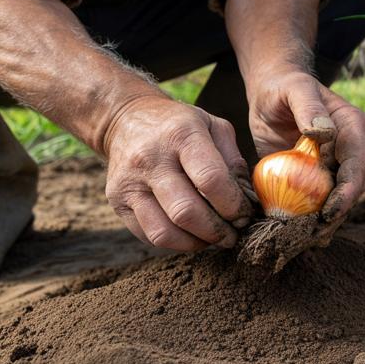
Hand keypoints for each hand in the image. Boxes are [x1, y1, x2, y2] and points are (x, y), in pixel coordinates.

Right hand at [102, 94, 252, 250]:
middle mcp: (151, 159)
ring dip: (196, 244)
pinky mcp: (117, 201)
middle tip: (233, 234)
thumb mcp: (213, 126)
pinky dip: (175, 243)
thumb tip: (248, 198)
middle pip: (186, 212)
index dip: (233, 205)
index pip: (210, 180)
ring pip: (164, 232)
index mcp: (180, 135)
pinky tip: (191, 235)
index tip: (244, 214)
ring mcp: (129, 183)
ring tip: (213, 239)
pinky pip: (149, 236)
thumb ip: (233, 160)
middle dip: (217, 232)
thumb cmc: (180, 126)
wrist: (127, 120)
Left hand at [247, 70, 364, 222]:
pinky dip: (310, 218)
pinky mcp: (315, 176)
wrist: (272, 92)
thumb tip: (324, 132)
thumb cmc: (284, 86)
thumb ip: (309, 108)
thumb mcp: (295, 90)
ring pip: (338, 198)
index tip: (331, 210)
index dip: (348, 190)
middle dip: (338, 213)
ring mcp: (333, 164)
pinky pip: (318, 200)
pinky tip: (299, 236)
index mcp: (351, 127)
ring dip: (326, 221)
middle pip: (352, 187)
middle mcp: (348, 149)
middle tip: (316, 234)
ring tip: (307, 240)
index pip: (358, 163)